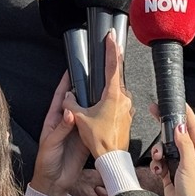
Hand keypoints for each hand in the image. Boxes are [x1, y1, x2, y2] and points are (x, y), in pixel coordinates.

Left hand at [31, 71, 90, 195]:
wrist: (54, 183)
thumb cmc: (46, 163)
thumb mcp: (50, 143)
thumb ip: (61, 128)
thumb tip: (70, 112)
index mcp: (53, 120)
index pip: (59, 98)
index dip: (64, 84)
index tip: (70, 71)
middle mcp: (66, 123)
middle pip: (75, 103)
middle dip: (81, 90)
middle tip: (91, 78)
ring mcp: (76, 132)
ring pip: (85, 114)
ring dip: (91, 105)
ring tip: (101, 92)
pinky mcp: (86, 141)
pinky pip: (93, 128)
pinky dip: (98, 121)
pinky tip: (104, 113)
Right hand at [66, 30, 132, 157]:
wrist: (112, 158)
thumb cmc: (99, 140)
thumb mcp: (80, 118)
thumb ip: (71, 103)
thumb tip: (67, 96)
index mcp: (113, 95)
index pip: (112, 66)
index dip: (111, 49)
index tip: (111, 37)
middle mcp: (124, 99)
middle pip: (117, 75)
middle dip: (112, 62)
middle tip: (110, 47)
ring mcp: (128, 107)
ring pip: (118, 89)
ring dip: (110, 83)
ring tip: (101, 78)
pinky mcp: (127, 116)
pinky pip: (119, 101)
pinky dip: (112, 96)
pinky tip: (104, 101)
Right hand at [149, 106, 194, 195]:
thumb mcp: (190, 166)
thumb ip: (184, 144)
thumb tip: (180, 126)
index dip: (186, 114)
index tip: (177, 102)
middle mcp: (194, 157)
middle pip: (179, 134)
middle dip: (167, 127)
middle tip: (155, 112)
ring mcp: (183, 165)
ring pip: (167, 147)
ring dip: (160, 150)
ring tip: (159, 157)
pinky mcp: (172, 173)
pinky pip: (162, 160)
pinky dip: (158, 163)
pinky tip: (159, 170)